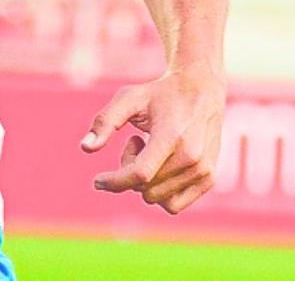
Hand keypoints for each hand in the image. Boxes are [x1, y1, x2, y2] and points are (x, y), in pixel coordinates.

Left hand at [80, 64, 225, 214]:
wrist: (201, 90)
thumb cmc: (159, 94)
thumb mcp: (128, 99)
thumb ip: (105, 122)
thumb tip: (85, 148)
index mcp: (171, 137)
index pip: (139, 174)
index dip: (114, 181)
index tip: (97, 181)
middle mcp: (191, 157)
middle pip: (145, 187)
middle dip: (129, 170)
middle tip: (135, 142)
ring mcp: (203, 170)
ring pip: (157, 198)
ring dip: (145, 180)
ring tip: (150, 150)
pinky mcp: (209, 178)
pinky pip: (174, 205)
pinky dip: (159, 192)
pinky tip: (161, 165)